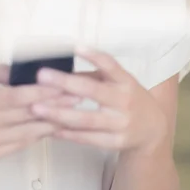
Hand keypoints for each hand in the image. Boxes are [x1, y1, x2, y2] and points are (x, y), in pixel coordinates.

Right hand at [0, 65, 79, 163]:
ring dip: (52, 122)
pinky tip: (50, 125)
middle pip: (27, 114)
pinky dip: (37, 134)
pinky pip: (20, 144)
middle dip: (55, 105)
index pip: (18, 96)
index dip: (44, 91)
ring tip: (71, 111)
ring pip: (28, 132)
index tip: (64, 84)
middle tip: (77, 96)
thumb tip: (24, 68)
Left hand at [31, 48, 168, 153]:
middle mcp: (124, 101)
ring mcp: (120, 123)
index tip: (75, 46)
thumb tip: (59, 70)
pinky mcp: (115, 142)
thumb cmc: (127, 97)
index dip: (94, 56)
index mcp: (125, 81)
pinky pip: (88, 138)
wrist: (152, 130)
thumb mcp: (116, 82)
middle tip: (41, 76)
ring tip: (37, 108)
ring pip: (86, 119)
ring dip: (59, 113)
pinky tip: (50, 128)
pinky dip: (68, 134)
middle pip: (92, 91)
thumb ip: (92, 76)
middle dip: (65, 83)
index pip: (110, 65)